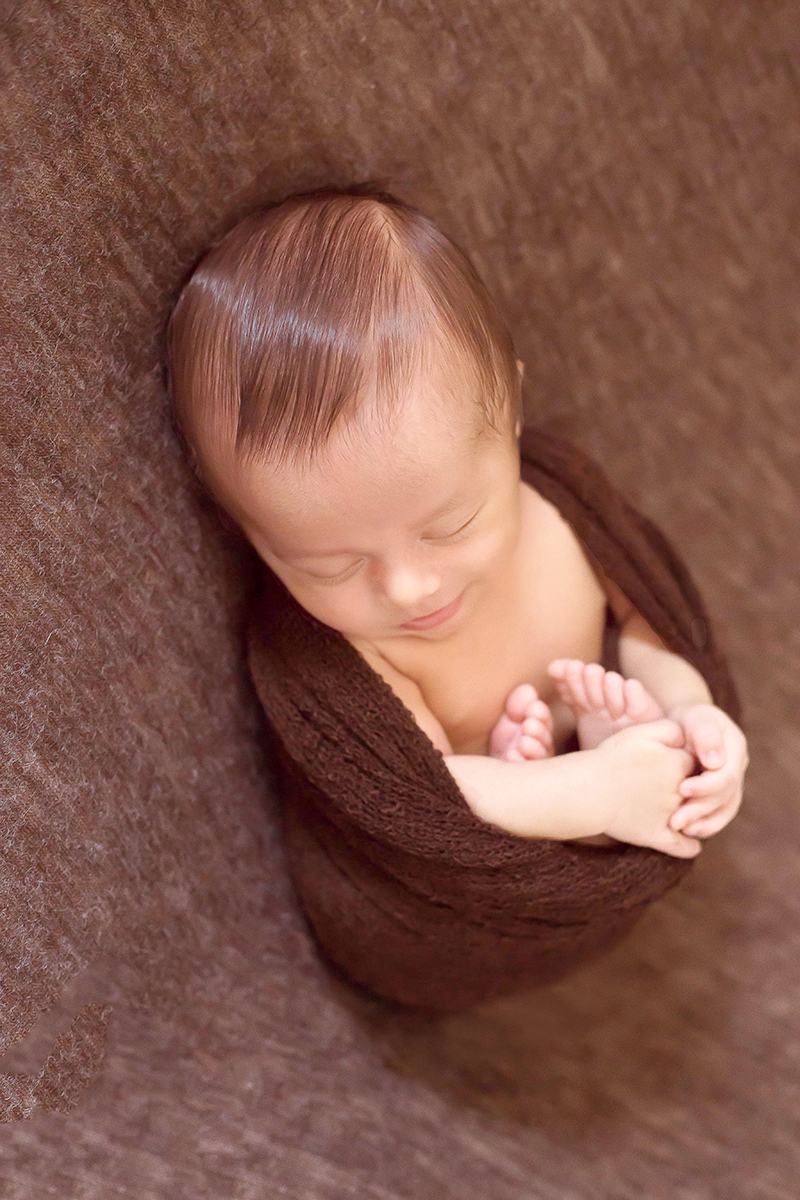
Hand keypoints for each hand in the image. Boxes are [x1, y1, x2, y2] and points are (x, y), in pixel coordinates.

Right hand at [593, 718, 702, 857]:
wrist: (586, 789)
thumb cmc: (609, 758)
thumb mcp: (639, 733)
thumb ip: (669, 730)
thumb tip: (688, 737)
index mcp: (677, 764)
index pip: (695, 762)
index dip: (685, 762)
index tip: (674, 763)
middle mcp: (679, 790)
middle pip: (698, 789)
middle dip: (692, 789)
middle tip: (680, 786)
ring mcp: (670, 815)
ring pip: (694, 817)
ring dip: (693, 816)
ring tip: (684, 813)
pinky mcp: (657, 835)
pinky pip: (683, 847)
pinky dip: (688, 847)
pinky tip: (690, 844)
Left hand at [666, 703, 748, 837]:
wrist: (686, 723)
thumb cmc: (687, 718)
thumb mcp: (695, 718)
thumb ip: (705, 735)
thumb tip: (715, 762)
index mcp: (735, 747)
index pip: (728, 773)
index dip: (707, 785)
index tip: (681, 789)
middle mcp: (738, 766)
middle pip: (726, 795)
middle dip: (700, 808)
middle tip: (676, 820)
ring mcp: (732, 781)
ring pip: (725, 808)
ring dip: (704, 821)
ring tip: (680, 829)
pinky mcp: (721, 793)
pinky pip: (719, 813)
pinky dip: (706, 824)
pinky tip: (688, 831)